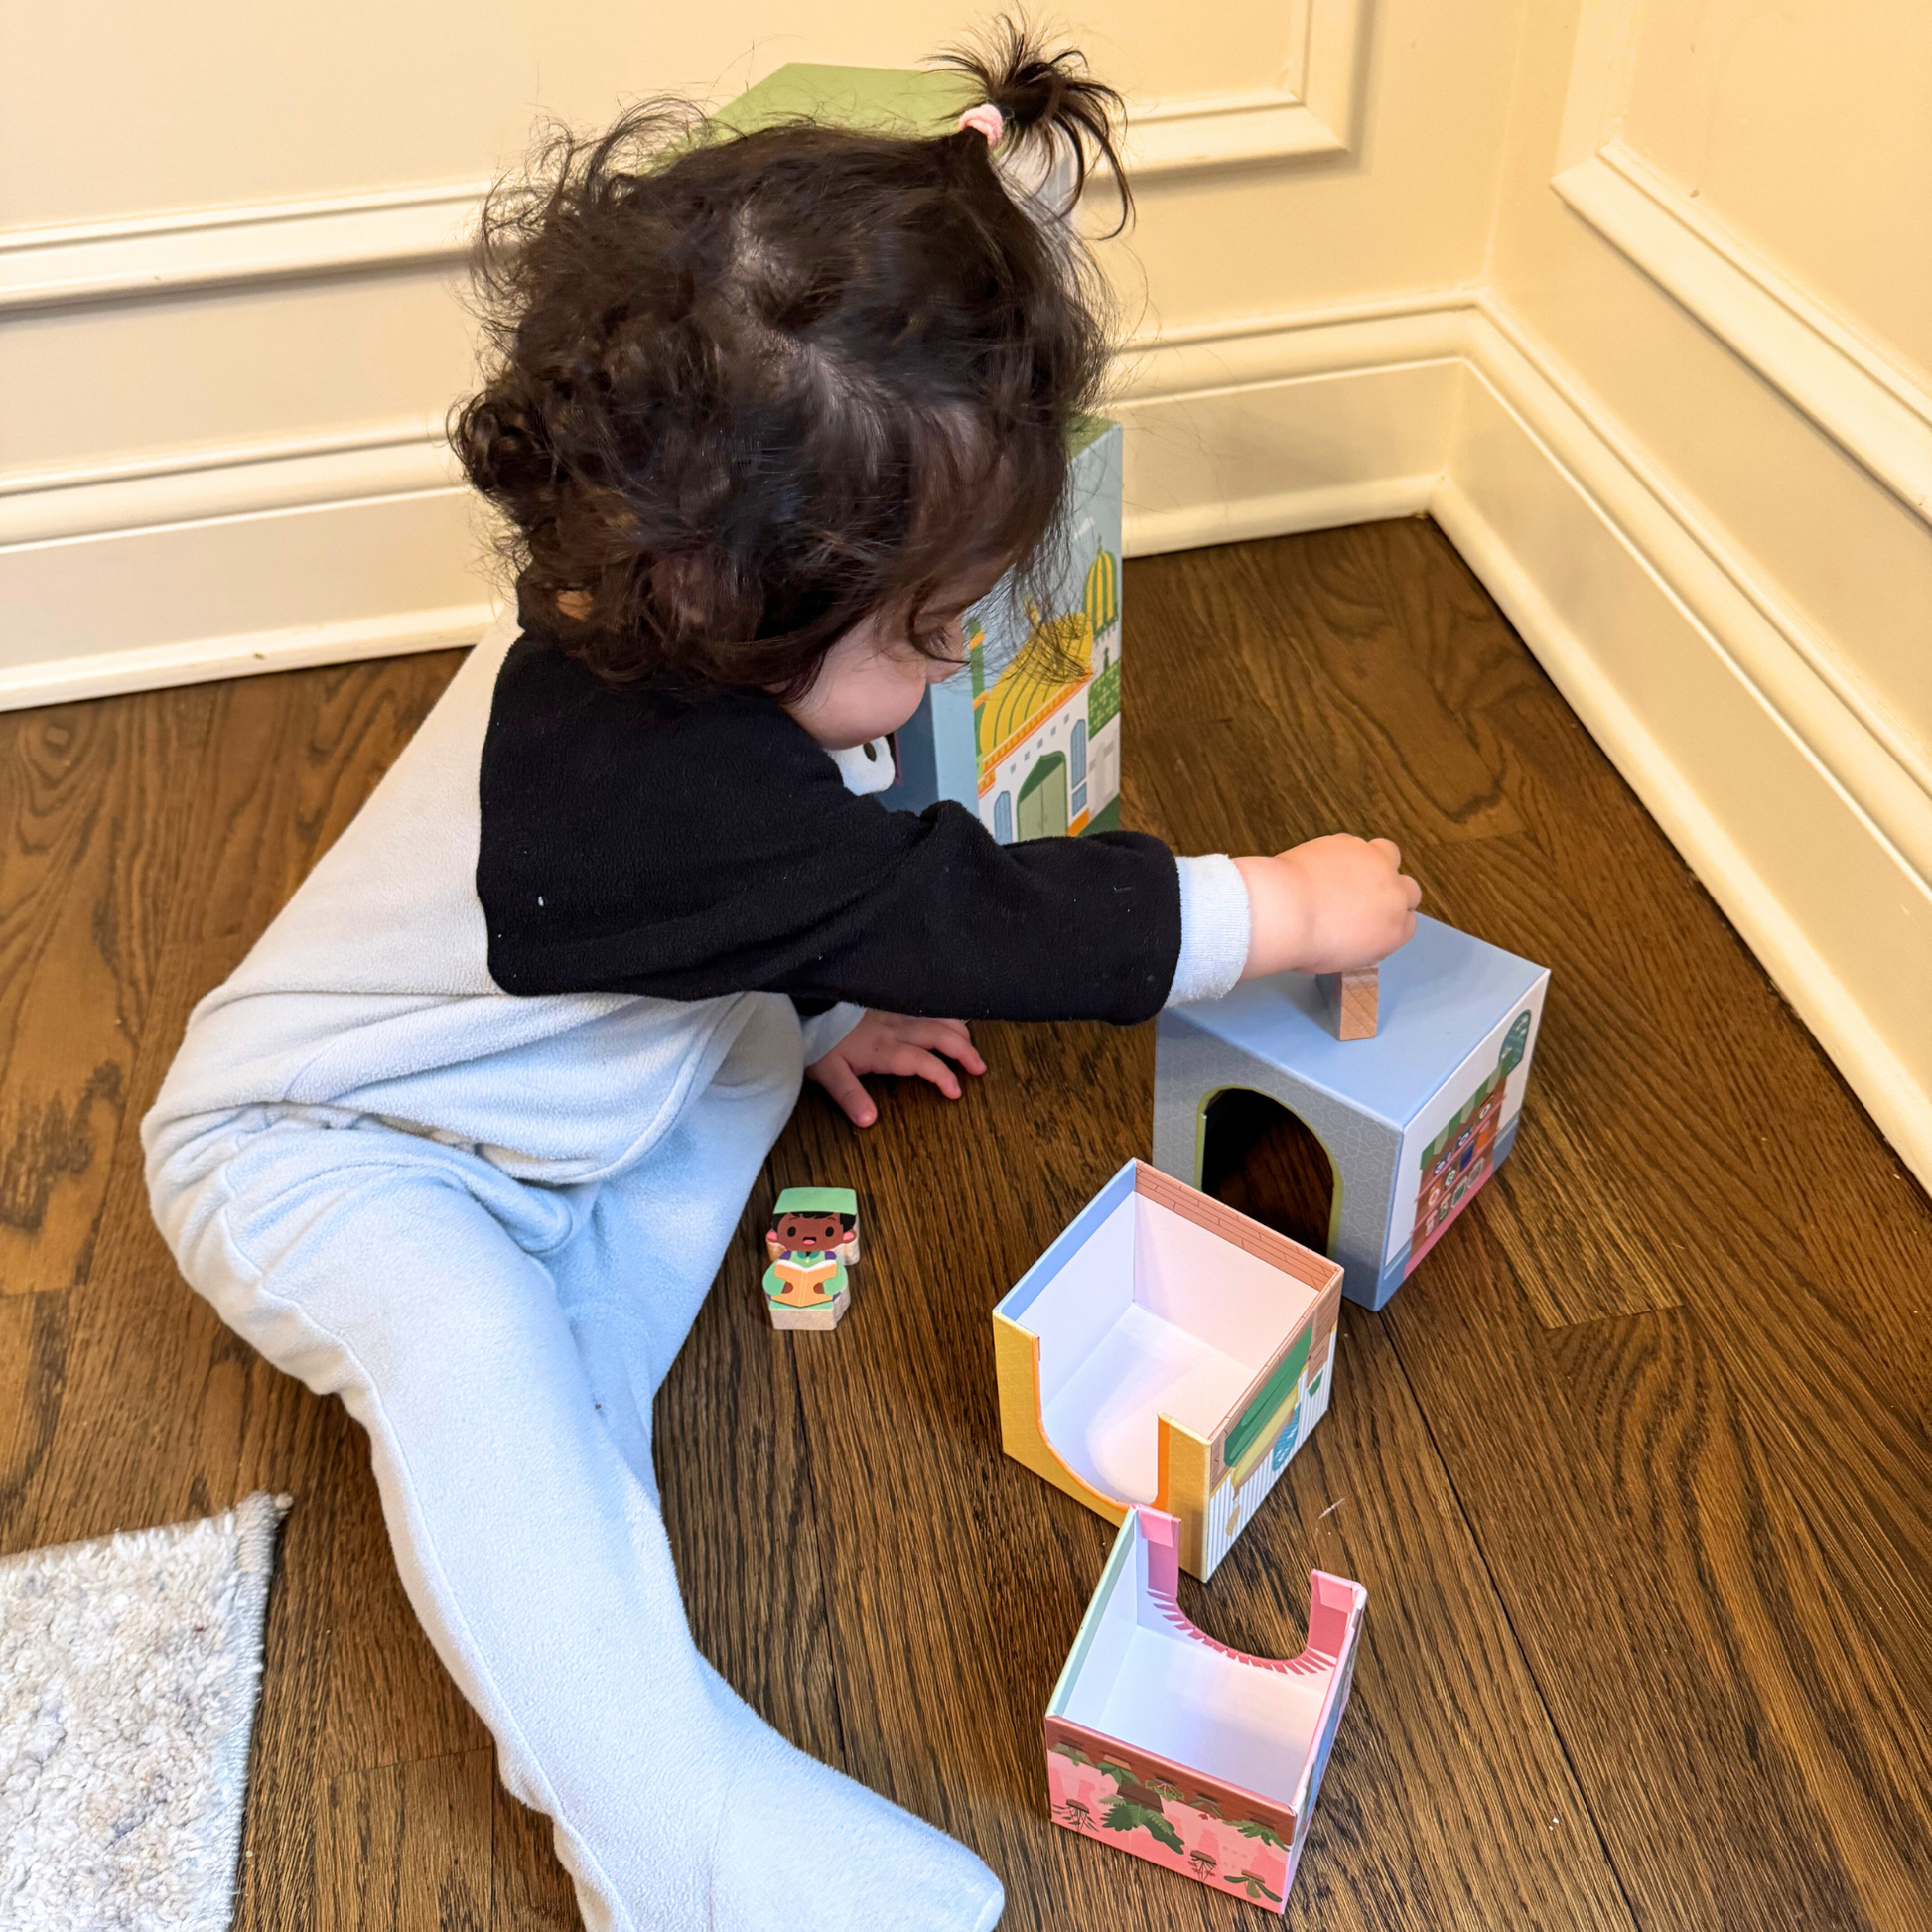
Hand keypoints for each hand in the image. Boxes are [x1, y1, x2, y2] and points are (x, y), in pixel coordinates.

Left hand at [806, 1010, 986, 1127]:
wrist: (809, 1004)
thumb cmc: (819, 1039)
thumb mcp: (829, 1073)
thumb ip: (850, 1096)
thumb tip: (869, 1120)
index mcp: (884, 1049)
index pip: (923, 1062)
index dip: (943, 1075)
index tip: (956, 1091)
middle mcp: (896, 1028)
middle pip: (940, 1035)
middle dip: (964, 1051)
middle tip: (980, 1068)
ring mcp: (895, 1012)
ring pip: (936, 1016)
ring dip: (958, 1030)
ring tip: (971, 1045)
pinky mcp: (891, 1002)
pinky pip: (924, 1005)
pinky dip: (942, 1012)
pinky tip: (949, 1017)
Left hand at [1234, 835, 1420, 977]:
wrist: (1286, 911)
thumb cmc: (1305, 944)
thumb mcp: (1340, 959)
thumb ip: (1358, 942)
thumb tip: (1350, 932)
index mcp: (1394, 932)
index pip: (1407, 923)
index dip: (1386, 919)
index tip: (1370, 919)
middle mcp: (1394, 896)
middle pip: (1409, 889)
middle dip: (1389, 891)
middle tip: (1361, 896)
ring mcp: (1376, 864)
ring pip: (1389, 854)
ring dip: (1375, 862)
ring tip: (1347, 872)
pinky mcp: (1351, 843)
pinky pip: (1354, 843)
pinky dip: (1343, 852)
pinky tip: (1323, 863)